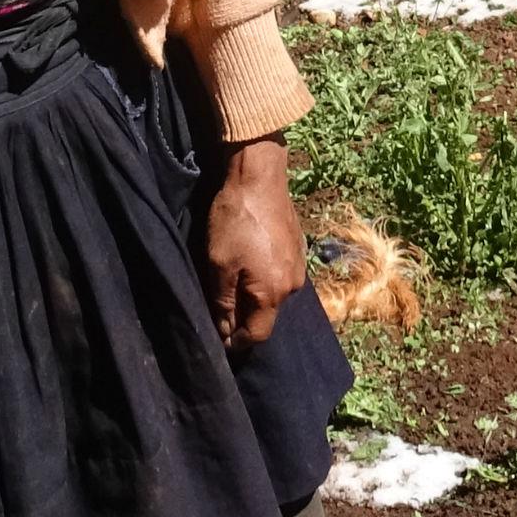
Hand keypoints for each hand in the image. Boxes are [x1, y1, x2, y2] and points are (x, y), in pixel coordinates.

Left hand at [203, 135, 304, 349]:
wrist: (259, 176)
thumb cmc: (236, 220)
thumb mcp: (219, 263)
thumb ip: (223, 302)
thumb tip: (226, 332)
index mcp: (273, 292)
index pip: (257, 335)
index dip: (236, 341)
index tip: (218, 337)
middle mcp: (293, 285)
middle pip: (267, 316)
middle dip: (244, 318)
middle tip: (219, 308)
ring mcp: (298, 265)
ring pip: (273, 295)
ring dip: (253, 296)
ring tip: (231, 282)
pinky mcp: (297, 249)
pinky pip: (279, 275)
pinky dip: (263, 277)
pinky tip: (248, 262)